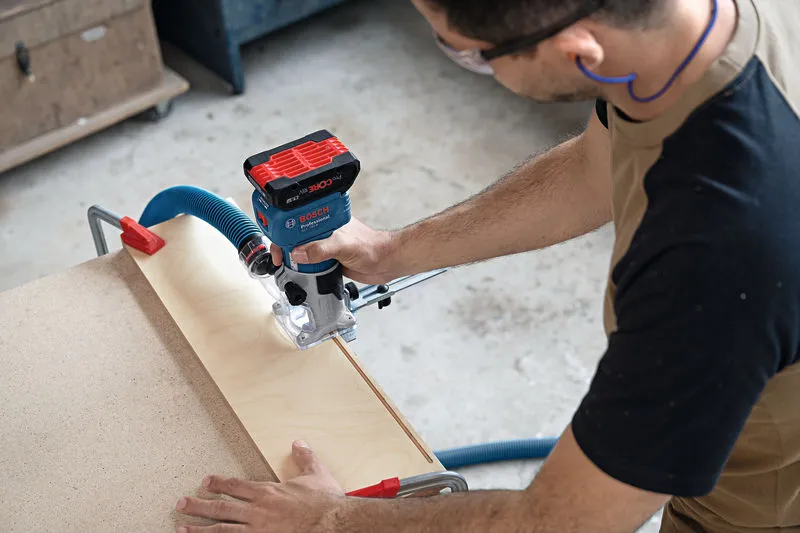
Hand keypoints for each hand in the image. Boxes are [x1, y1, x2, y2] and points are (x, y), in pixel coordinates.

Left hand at [176, 441, 344, 532]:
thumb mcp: (316, 474)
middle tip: (181, 504)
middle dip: (199, 506)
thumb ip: (304, 458)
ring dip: (200, 529)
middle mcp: (257, 511)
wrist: (332, 523)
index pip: (236, 485)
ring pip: (222, 529)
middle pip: (221, 507)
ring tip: (182, 529)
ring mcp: (257, 530)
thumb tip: (298, 443)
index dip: (218, 483)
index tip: (205, 482)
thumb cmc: (324, 502)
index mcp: (268, 492)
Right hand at [270, 218, 400, 283]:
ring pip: (303, 252)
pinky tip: (301, 273)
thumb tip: (298, 253)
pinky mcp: (329, 260)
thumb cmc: (372, 246)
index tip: (277, 242)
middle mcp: (323, 231)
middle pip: (296, 237)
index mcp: (325, 219)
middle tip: (279, 258)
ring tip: (286, 267)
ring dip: (295, 260)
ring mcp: (326, 246)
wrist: (386, 263)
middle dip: (285, 246)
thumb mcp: (343, 245)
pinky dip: (305, 269)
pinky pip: (311, 265)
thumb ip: (320, 249)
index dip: (284, 230)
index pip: (297, 220)